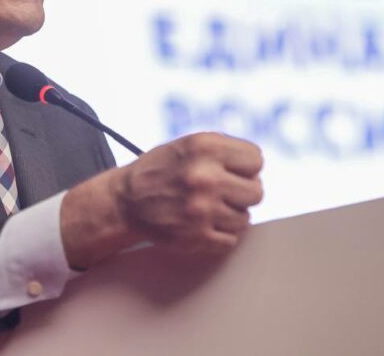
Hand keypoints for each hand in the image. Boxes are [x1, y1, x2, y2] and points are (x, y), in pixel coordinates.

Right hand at [61, 132, 263, 267]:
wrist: (125, 201)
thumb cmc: (161, 170)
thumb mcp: (190, 145)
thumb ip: (225, 151)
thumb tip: (259, 168)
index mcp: (205, 147)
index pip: (256, 160)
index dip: (245, 168)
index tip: (232, 172)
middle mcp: (205, 176)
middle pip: (257, 191)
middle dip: (241, 193)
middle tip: (222, 193)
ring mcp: (202, 208)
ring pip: (245, 218)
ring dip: (230, 215)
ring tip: (208, 208)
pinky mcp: (197, 236)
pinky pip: (231, 239)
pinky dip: (220, 235)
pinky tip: (203, 224)